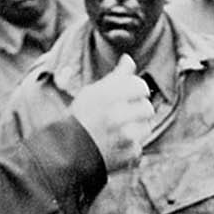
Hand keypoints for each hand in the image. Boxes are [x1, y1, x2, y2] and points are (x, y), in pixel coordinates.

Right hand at [68, 54, 154, 170]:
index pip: (141, 86)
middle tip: (125, 114)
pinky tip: (116, 145)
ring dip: (137, 129)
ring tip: (121, 130)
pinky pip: (138, 147)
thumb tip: (129, 59)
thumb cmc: (81, 118)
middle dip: (138, 111)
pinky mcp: (126, 155)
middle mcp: (117, 115)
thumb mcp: (93, 93)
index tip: (131, 94)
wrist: (66, 152)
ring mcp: (123, 137)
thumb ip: (116, 77)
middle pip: (147, 108)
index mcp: (108, 96)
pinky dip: (130, 147)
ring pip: (146, 128)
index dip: (137, 90)